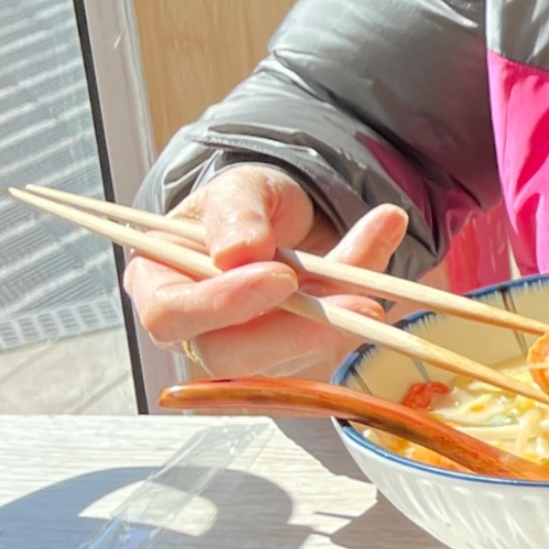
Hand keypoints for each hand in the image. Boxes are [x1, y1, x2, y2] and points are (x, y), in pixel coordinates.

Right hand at [121, 163, 407, 379]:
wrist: (283, 219)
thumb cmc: (243, 207)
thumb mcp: (238, 189)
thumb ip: (235, 212)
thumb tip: (239, 251)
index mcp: (160, 286)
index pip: (172, 315)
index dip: (224, 303)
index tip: (281, 278)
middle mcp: (195, 331)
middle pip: (230, 355)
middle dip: (295, 332)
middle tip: (359, 303)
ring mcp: (245, 351)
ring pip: (287, 359)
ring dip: (341, 322)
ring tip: (382, 276)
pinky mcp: (289, 358)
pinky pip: (324, 349)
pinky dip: (360, 314)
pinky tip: (388, 275)